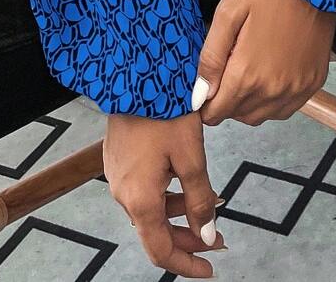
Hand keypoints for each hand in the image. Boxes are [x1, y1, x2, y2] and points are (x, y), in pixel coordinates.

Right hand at [103, 110, 225, 277]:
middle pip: (156, 232)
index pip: (160, 251)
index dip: (186, 264)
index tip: (209, 270)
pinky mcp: (118, 159)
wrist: (136, 73)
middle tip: (219, 239)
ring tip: (211, 205)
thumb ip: (200, 199)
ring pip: (150, 210)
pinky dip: (166, 195)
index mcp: (139, 198)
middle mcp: (122, 193)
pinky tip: (187, 182)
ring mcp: (117, 175)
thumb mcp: (191, 156)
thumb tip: (208, 235)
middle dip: (189, 239)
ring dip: (179, 214)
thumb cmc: (165, 111)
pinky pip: (143, 189)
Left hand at [195, 0, 335, 125]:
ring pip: (261, 115)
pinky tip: (269, 76)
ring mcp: (297, 89)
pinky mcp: (313, 83)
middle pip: (237, 115)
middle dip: (225, 99)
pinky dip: (272, 101)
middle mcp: (273, 90)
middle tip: (227, 68)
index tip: (206, 84)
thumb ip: (211, 57)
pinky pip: (286, 108)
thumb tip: (200, 94)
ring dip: (248, 103)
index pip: (216, 112)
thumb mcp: (228, 13)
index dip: (205, 100)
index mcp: (247, 74)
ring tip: (247, 70)